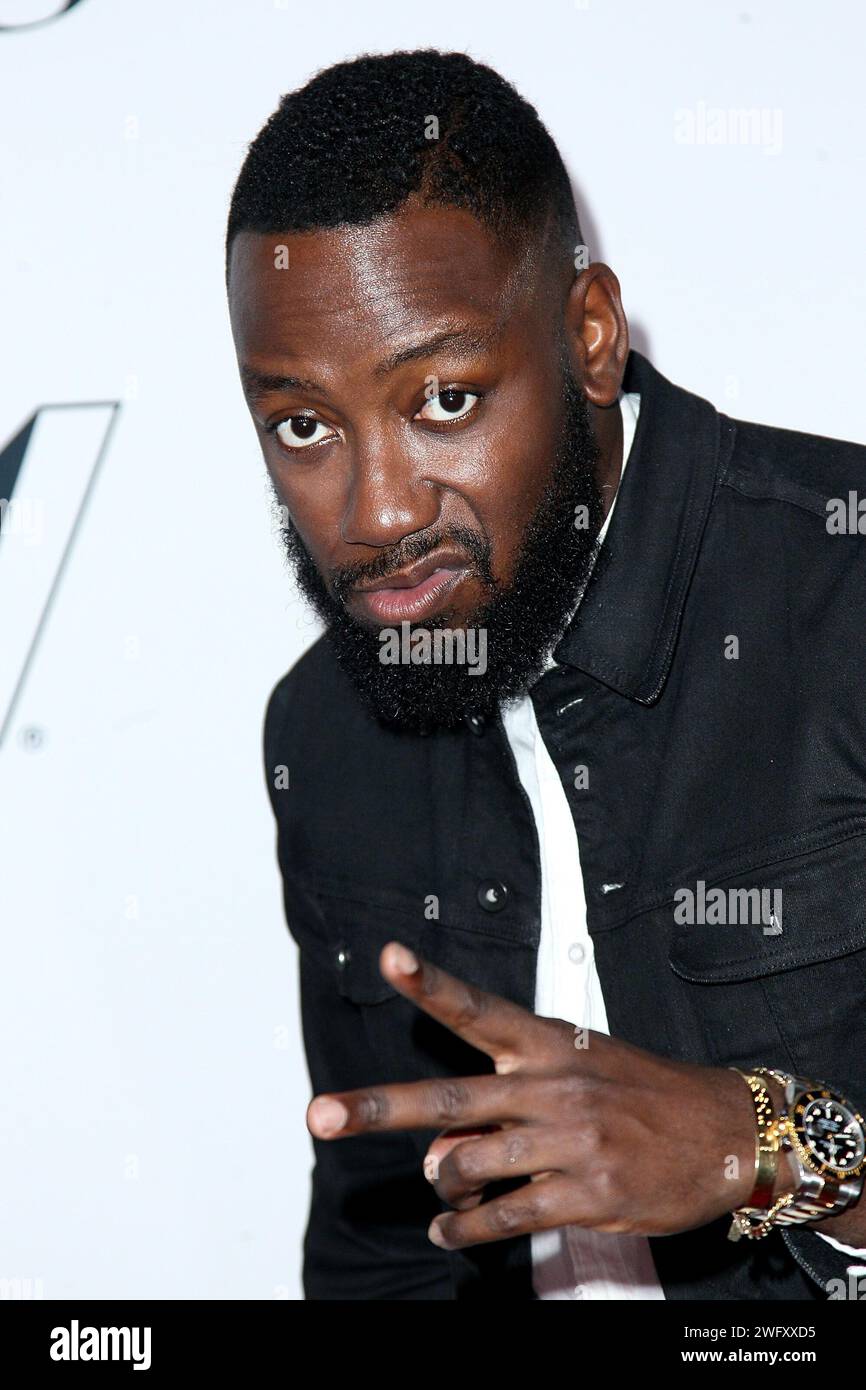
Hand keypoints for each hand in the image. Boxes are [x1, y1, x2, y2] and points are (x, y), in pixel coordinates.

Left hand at [306, 941, 760, 1249]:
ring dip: (443, 1186)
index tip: (389, 955)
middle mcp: (551, 1086)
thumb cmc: (641, 1094)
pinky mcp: (585, 1194)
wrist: (724, 1131)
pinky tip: (453, 1230)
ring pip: (468, 1166)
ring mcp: (568, 1141)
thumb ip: (500, 1111)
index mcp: (548, 1043)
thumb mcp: (575, 1078)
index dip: (429, 982)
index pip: (477, 1007)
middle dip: (377, 1108)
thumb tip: (437, 1159)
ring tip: (444, 1196)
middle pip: (448, 1100)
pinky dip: (466, 1229)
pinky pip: (502, 1216)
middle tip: (320, 1116)